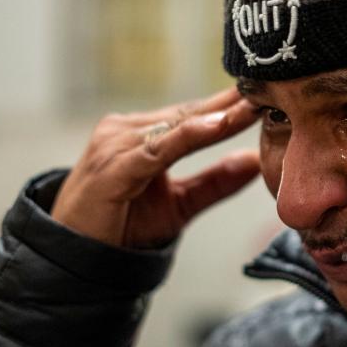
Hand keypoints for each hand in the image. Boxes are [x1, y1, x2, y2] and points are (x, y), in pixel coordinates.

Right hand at [51, 88, 259, 247]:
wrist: (76, 259)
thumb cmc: (121, 226)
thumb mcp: (180, 203)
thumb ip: (215, 183)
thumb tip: (254, 163)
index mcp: (141, 134)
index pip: (194, 114)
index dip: (230, 106)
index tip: (269, 93)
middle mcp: (125, 130)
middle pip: (188, 113)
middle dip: (229, 103)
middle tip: (270, 86)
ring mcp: (115, 145)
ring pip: (176, 126)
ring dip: (216, 117)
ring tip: (251, 106)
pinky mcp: (112, 167)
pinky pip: (157, 149)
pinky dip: (187, 137)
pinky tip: (214, 126)